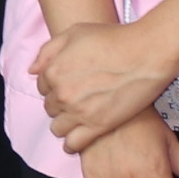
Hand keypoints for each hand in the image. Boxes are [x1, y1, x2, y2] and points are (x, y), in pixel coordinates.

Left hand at [32, 19, 178, 152]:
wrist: (145, 54)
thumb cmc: (113, 39)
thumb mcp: (75, 32)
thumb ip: (48, 51)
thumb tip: (32, 70)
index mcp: (54, 71)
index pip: (42, 86)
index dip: (53, 85)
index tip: (66, 85)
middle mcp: (62, 93)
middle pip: (50, 107)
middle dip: (59, 104)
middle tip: (76, 99)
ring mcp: (79, 112)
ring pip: (58, 128)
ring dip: (64, 124)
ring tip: (76, 120)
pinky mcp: (98, 126)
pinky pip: (74, 144)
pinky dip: (71, 145)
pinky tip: (75, 142)